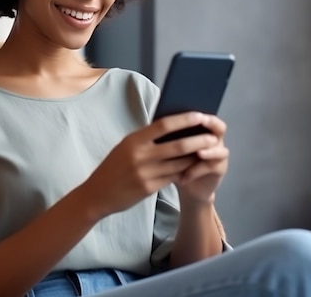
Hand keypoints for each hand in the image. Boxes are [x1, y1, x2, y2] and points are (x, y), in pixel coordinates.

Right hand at [81, 112, 216, 217]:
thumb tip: (173, 128)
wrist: (97, 194)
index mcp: (134, 140)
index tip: (200, 115)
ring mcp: (145, 173)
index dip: (184, 119)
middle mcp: (140, 155)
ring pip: (179, 163)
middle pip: (178, 145)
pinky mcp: (149, 188)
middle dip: (199, 141)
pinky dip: (185, 171)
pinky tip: (194, 167)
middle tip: (213, 137)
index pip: (164, 125)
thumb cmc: (114, 167)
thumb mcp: (125, 147)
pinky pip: (173, 177)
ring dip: (196, 157)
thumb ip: (146, 139)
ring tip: (208, 151)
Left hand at [175, 115, 228, 204]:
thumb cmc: (177, 161)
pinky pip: (212, 167)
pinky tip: (185, 176)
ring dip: (208, 151)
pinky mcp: (219, 169)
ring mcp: (219, 155)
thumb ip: (169, 136)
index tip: (193, 112)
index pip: (208, 116)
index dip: (202, 114)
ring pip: (220, 149)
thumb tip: (156, 123)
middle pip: (220, 128)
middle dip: (211, 125)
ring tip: (199, 153)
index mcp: (203, 130)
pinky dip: (197, 170)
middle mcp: (215, 140)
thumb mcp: (170, 147)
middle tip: (202, 123)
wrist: (186, 184)